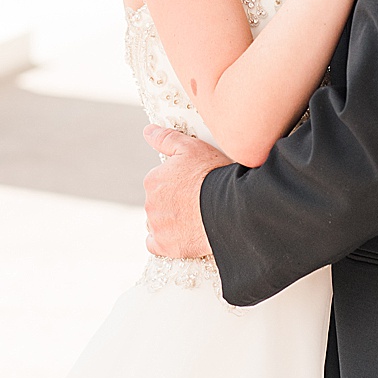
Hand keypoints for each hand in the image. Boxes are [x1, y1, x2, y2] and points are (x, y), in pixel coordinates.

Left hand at [143, 124, 231, 257]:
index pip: (158, 183)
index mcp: (153, 180)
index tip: (192, 186)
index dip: (176, 184)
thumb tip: (148, 131)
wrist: (230, 207)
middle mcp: (150, 203)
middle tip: (195, 202)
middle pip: (158, 203)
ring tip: (193, 218)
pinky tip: (181, 235)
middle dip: (173, 203)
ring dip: (169, 221)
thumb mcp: (192, 147)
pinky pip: (157, 244)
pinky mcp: (166, 246)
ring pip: (158, 223)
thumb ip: (166, 139)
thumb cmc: (213, 175)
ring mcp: (157, 226)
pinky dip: (166, 241)